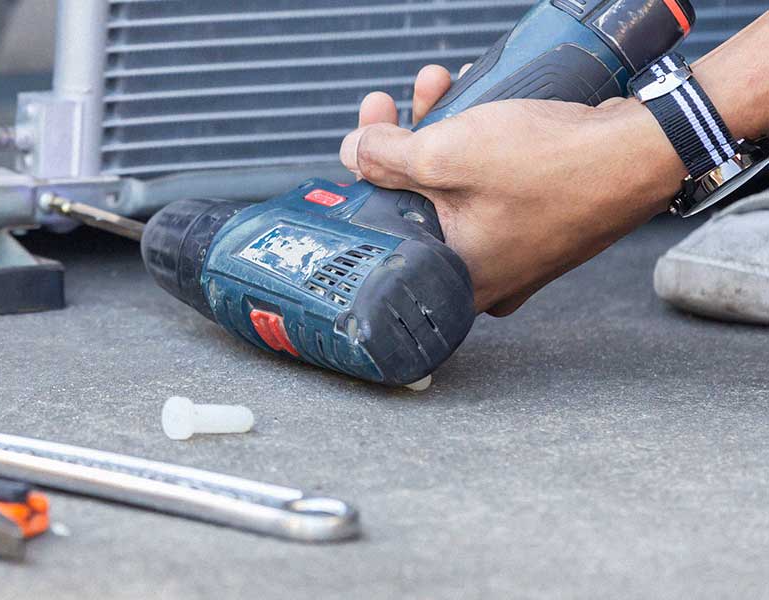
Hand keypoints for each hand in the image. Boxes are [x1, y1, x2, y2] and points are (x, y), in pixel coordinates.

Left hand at [339, 66, 683, 314]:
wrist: (644, 152)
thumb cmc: (556, 168)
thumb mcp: (446, 155)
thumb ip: (387, 157)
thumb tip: (356, 152)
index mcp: (457, 279)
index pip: (386, 230)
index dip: (368, 177)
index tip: (364, 139)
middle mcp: (486, 273)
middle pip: (418, 203)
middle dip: (402, 141)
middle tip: (390, 107)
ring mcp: (515, 247)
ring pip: (455, 185)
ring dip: (439, 130)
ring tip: (435, 86)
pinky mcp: (538, 218)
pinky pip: (490, 181)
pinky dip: (477, 141)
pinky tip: (474, 101)